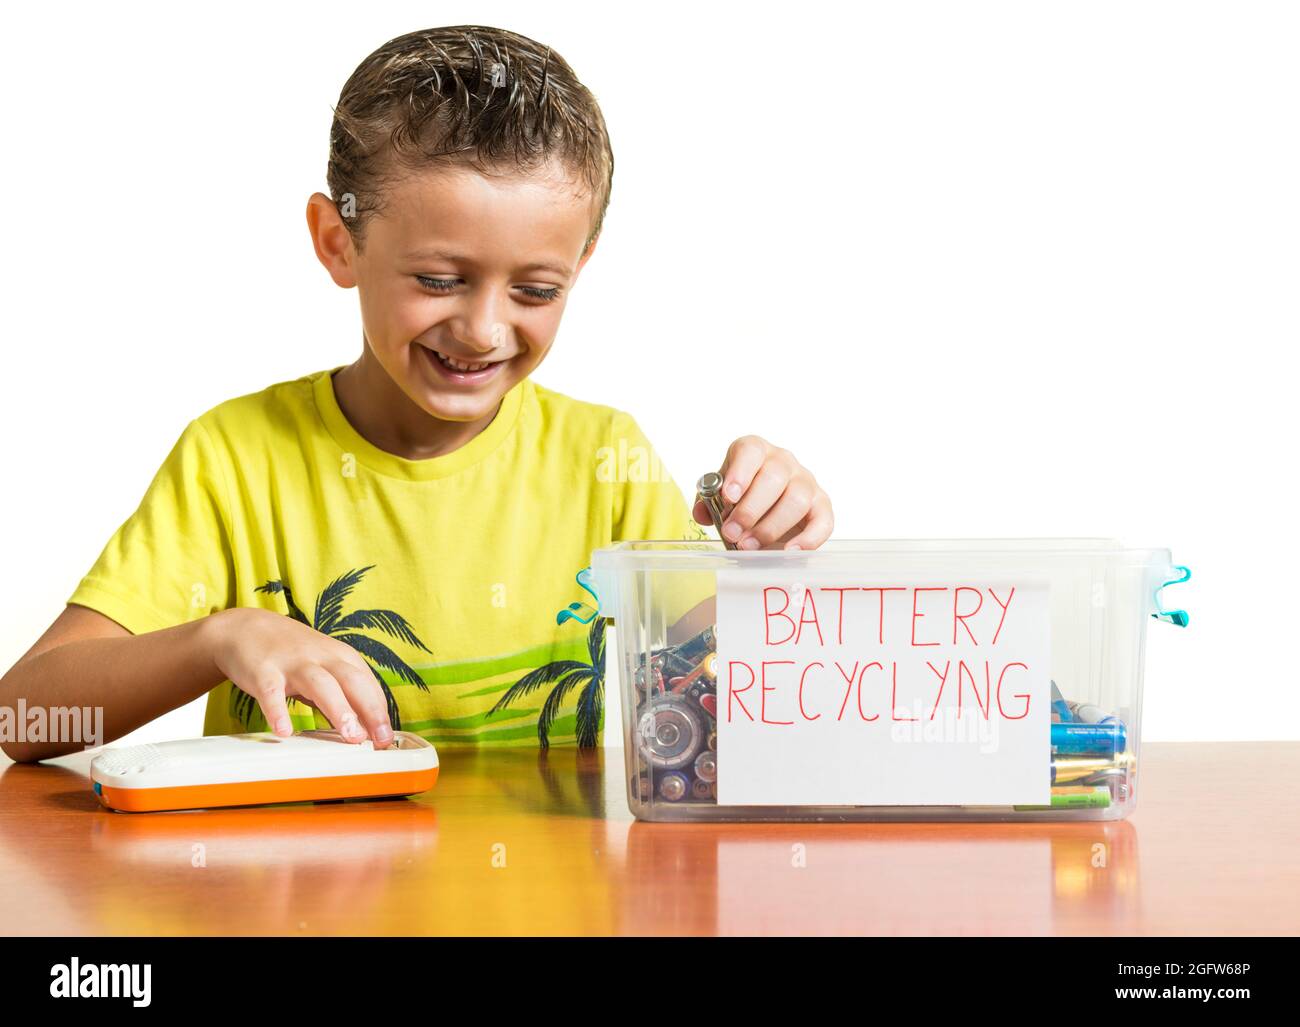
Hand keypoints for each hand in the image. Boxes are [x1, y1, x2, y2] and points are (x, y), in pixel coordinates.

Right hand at [202, 607, 394, 746]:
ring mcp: (293, 663)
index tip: (388, 738)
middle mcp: (322, 657)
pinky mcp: (264, 671)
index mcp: (342, 657)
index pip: (368, 685)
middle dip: (370, 709)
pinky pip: (272, 692)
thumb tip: (366, 730)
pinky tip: (284, 731)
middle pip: (352, 681)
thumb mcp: (325, 668)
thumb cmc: (293, 655)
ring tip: (351, 735)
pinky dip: (278, 711)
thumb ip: (344, 696)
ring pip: (321, 684)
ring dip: (339, 709)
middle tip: (380, 738)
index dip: (381, 712)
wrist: (246, 628)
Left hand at [693, 435, 832, 549]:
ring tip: (749, 546)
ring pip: (796, 499)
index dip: (739, 473)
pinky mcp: (822, 506)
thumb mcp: (722, 495)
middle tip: (732, 533)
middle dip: (750, 510)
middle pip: (774, 477)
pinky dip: (807, 539)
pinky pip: (822, 521)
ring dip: (770, 526)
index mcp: (756, 452)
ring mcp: (806, 482)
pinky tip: (788, 552)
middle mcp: (784, 462)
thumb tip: (703, 514)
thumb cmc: (744, 498)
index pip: (751, 451)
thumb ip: (709, 502)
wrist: (770, 509)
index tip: (728, 497)